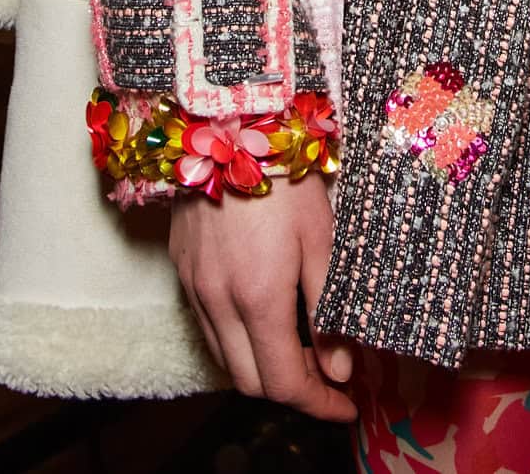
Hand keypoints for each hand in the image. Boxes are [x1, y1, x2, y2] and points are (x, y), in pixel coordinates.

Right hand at [169, 173, 354, 421]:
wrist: (227, 123)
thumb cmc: (285, 174)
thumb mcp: (322, 237)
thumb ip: (329, 308)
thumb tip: (339, 368)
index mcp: (258, 299)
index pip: (284, 383)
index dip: (318, 405)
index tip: (345, 406)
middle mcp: (218, 304)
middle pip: (251, 383)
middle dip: (292, 391)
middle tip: (328, 376)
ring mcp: (195, 288)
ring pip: (226, 359)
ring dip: (262, 367)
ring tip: (301, 348)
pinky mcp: (183, 270)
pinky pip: (208, 328)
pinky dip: (238, 341)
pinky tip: (264, 318)